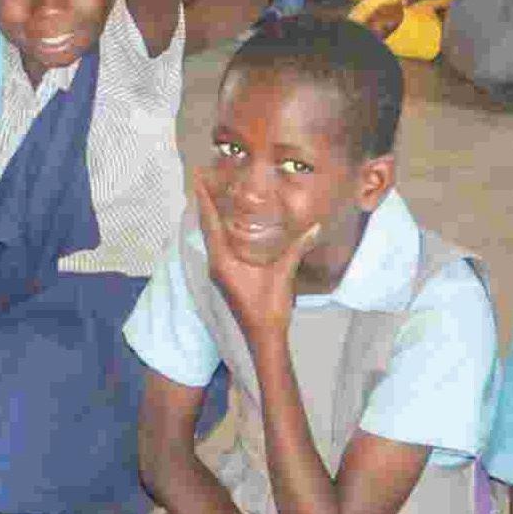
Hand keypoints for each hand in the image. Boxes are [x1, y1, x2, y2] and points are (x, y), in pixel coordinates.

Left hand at [188, 170, 313, 332]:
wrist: (263, 335)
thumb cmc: (269, 306)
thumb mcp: (283, 274)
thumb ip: (296, 248)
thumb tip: (314, 226)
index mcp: (223, 260)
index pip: (210, 223)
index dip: (204, 200)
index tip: (198, 178)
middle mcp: (216, 263)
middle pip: (207, 226)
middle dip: (205, 203)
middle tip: (205, 178)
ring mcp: (219, 270)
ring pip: (211, 236)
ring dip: (211, 216)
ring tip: (214, 194)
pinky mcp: (225, 275)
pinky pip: (218, 246)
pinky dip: (220, 230)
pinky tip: (229, 224)